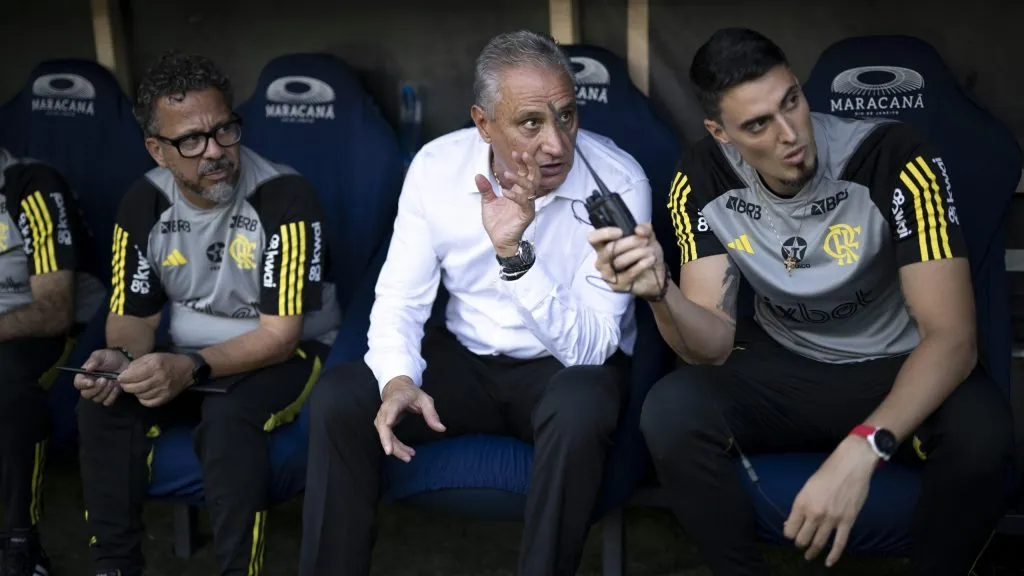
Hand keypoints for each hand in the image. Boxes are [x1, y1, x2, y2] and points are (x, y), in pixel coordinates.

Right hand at [75, 349, 131, 405]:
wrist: (125, 362)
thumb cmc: (110, 357)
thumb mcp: (102, 355)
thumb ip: (94, 360)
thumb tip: (86, 369)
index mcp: (85, 376)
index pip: (78, 384)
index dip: (83, 385)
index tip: (91, 382)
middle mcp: (90, 386)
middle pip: (86, 395)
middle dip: (96, 388)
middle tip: (105, 379)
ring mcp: (99, 392)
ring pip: (97, 399)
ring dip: (105, 391)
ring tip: (112, 381)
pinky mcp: (109, 396)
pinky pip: (107, 402)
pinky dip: (112, 395)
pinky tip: (116, 387)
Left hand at [117, 353, 194, 407]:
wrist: (187, 370)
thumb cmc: (167, 361)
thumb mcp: (152, 356)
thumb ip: (137, 364)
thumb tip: (125, 373)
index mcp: (155, 366)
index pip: (133, 376)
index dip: (123, 378)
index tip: (121, 377)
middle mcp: (159, 379)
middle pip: (134, 387)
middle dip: (126, 386)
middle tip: (125, 384)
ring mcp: (163, 390)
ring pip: (140, 395)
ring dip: (135, 392)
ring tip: (136, 387)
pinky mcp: (165, 398)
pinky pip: (148, 403)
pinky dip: (142, 399)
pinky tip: (144, 393)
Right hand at [375, 376, 445, 462]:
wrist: (397, 389)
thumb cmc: (411, 394)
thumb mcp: (425, 400)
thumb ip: (432, 414)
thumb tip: (442, 429)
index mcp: (397, 400)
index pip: (392, 407)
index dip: (390, 415)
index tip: (388, 423)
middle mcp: (386, 409)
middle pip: (383, 425)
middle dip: (386, 439)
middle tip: (390, 452)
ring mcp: (382, 418)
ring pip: (384, 435)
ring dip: (394, 447)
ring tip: (408, 457)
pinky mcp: (383, 425)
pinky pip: (387, 438)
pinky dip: (396, 447)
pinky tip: (407, 453)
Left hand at [477, 149, 539, 256]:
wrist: (499, 241)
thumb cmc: (497, 223)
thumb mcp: (488, 203)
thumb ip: (486, 189)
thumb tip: (478, 175)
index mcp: (519, 191)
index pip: (525, 173)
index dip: (523, 162)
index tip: (516, 153)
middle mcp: (526, 196)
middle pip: (534, 176)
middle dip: (530, 164)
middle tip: (521, 154)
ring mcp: (528, 205)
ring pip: (531, 188)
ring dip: (520, 179)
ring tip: (507, 175)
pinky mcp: (526, 215)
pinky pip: (524, 203)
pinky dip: (515, 196)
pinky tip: (505, 192)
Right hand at [588, 222, 665, 298]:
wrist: (657, 276)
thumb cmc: (645, 254)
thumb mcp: (648, 237)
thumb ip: (645, 229)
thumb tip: (638, 229)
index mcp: (604, 246)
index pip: (593, 239)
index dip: (604, 234)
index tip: (620, 232)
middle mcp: (602, 260)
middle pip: (608, 250)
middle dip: (629, 243)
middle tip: (645, 241)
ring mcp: (608, 274)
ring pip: (619, 261)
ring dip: (638, 253)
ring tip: (650, 251)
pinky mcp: (618, 285)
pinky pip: (629, 273)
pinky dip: (642, 265)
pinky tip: (650, 260)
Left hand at [784, 435, 878, 566]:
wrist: (850, 465)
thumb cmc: (827, 472)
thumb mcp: (807, 487)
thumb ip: (800, 505)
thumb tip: (793, 522)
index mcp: (801, 503)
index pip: (790, 529)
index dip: (789, 533)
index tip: (791, 534)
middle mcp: (814, 513)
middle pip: (802, 539)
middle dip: (800, 544)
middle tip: (800, 545)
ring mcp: (831, 519)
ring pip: (818, 543)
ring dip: (812, 552)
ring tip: (809, 556)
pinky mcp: (847, 522)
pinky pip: (839, 543)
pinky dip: (833, 556)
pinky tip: (828, 562)